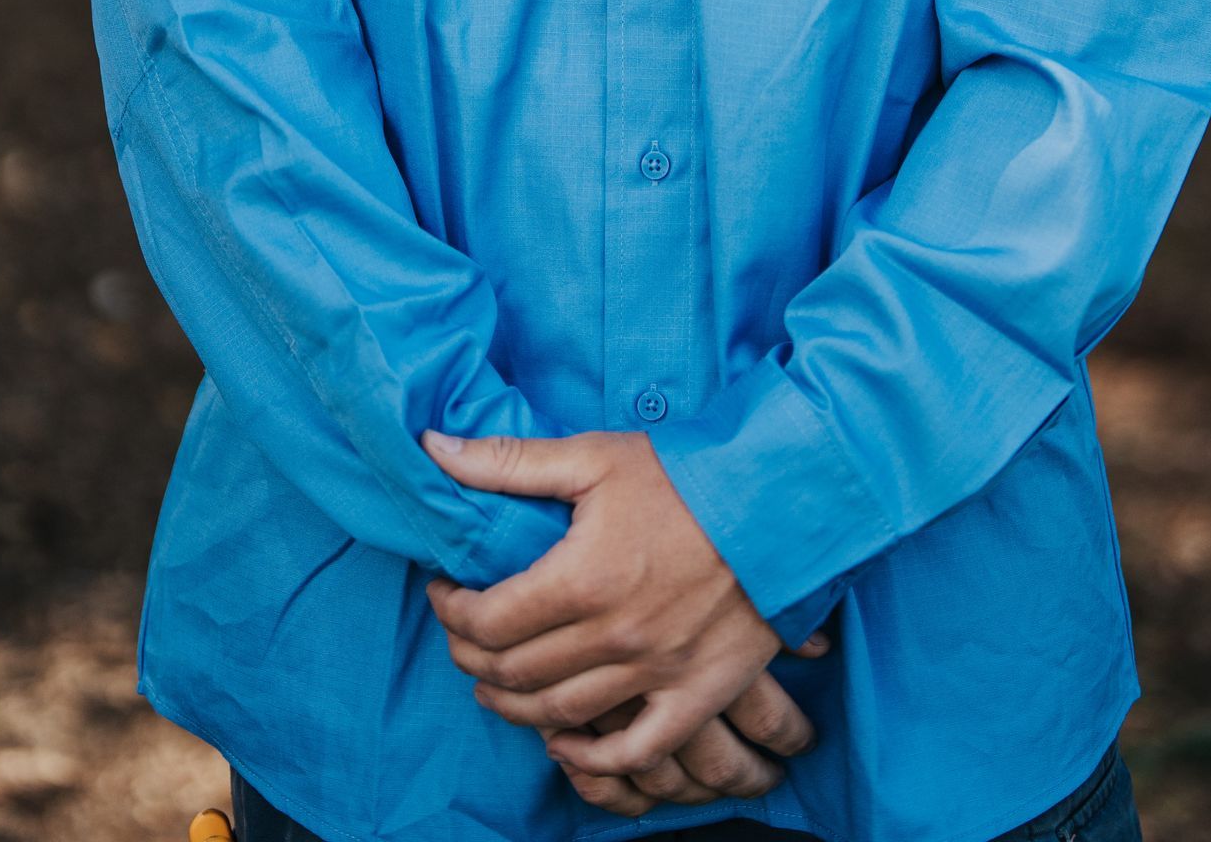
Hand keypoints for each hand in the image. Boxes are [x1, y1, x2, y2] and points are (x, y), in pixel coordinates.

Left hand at [419, 427, 829, 810]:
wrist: (778, 502)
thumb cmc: (683, 474)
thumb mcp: (592, 456)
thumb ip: (508, 462)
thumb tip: (432, 449)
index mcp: (580, 579)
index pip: (488, 622)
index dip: (452, 614)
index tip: (445, 594)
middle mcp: (613, 637)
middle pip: (516, 673)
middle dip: (473, 657)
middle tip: (463, 638)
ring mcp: (656, 673)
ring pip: (561, 714)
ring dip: (515, 707)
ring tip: (495, 686)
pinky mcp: (698, 693)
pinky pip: (636, 750)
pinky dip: (593, 760)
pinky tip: (564, 745)